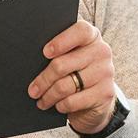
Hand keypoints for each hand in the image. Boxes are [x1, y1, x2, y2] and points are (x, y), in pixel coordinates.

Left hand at [29, 19, 117, 134]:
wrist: (98, 99)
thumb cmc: (77, 73)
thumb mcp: (70, 58)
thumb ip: (59, 54)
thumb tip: (31, 61)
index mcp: (92, 37)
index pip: (80, 31)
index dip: (61, 41)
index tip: (45, 52)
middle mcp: (102, 52)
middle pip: (62, 64)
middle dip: (43, 80)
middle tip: (33, 90)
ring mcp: (106, 72)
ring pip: (64, 86)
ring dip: (48, 96)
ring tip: (41, 100)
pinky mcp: (105, 93)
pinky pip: (72, 101)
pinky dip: (60, 106)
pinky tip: (57, 106)